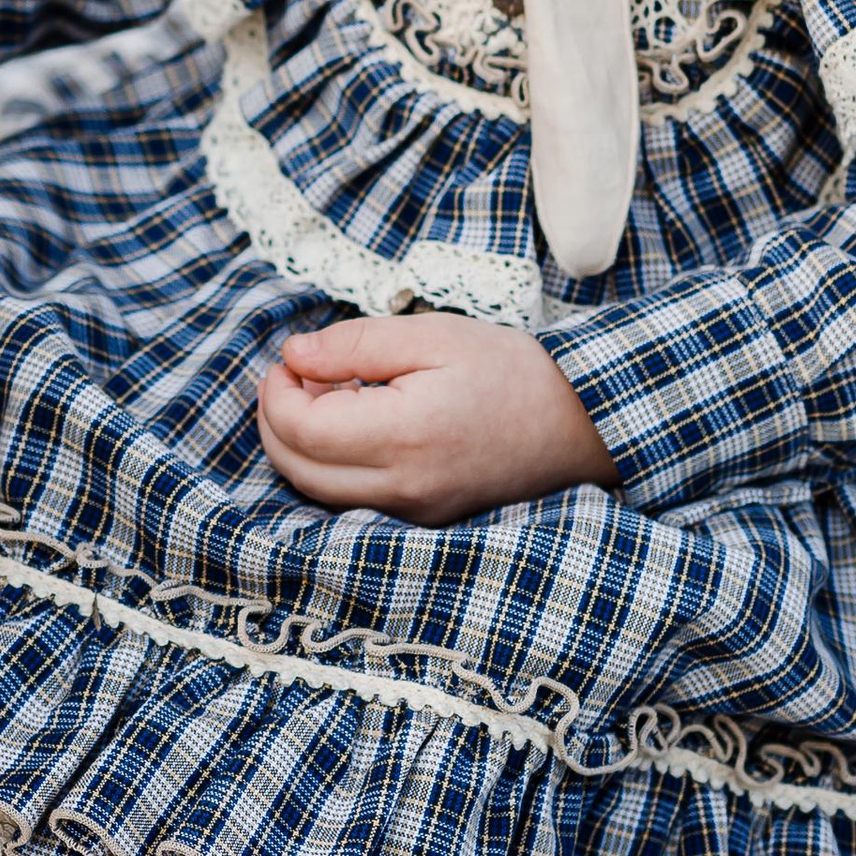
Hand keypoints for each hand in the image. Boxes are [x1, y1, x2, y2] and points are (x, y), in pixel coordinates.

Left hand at [255, 313, 613, 522]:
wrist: (579, 424)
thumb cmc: (511, 371)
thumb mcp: (434, 335)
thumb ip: (356, 345)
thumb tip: (293, 357)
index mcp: (404, 436)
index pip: (301, 428)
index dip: (278, 391)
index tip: (291, 358)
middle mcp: (403, 488)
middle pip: (296, 469)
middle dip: (275, 420)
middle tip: (294, 375)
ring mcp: (412, 513)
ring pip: (316, 493)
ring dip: (298, 446)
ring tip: (322, 395)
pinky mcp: (421, 520)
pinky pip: (349, 501)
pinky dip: (328, 466)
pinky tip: (350, 426)